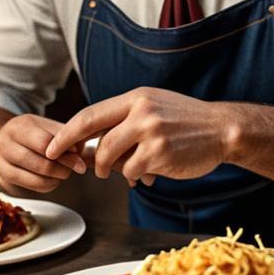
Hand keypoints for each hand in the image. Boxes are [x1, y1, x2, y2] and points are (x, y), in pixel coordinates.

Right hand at [0, 114, 85, 195]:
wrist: (2, 141)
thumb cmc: (29, 134)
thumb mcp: (44, 126)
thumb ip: (63, 136)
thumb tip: (79, 152)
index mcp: (18, 126)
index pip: (44, 143)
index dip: (64, 154)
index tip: (78, 159)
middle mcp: (4, 144)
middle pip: (40, 163)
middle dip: (62, 169)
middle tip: (74, 169)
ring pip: (34, 180)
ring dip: (55, 179)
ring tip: (64, 173)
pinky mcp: (1, 181)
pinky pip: (29, 189)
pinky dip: (46, 186)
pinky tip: (52, 179)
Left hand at [44, 88, 235, 186]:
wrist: (221, 129)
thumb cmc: (185, 121)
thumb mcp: (154, 107)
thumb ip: (126, 118)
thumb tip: (92, 139)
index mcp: (136, 97)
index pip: (90, 114)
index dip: (67, 133)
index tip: (52, 147)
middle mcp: (140, 110)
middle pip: (95, 136)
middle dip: (82, 155)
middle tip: (82, 167)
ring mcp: (150, 131)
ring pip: (110, 157)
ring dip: (110, 169)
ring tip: (120, 172)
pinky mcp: (159, 153)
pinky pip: (131, 172)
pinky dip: (134, 177)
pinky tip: (146, 175)